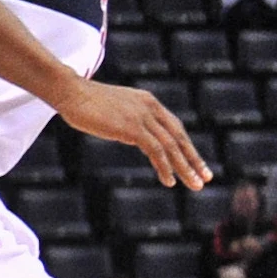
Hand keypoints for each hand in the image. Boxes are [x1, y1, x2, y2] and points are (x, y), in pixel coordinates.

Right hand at [60, 79, 208, 187]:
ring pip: (171, 146)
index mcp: (148, 102)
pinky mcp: (132, 127)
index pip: (175, 127)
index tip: (197, 163)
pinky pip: (156, 151)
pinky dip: (165, 167)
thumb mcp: (116, 109)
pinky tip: (169, 181)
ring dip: (185, 168)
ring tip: (194, 185)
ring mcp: (142, 117)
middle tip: (206, 178)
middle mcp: (150, 107)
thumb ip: (130, 120)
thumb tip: (136, 136)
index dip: (187, 146)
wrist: (70, 92)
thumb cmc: (86, 102)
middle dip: (194, 159)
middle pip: (179, 137)